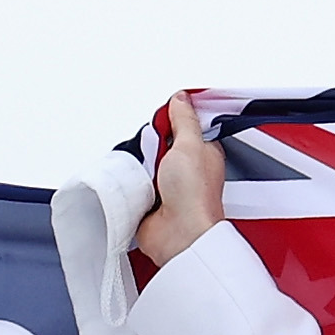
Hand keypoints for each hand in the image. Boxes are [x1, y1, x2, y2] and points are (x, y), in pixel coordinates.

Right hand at [140, 98, 225, 266]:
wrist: (179, 235)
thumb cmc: (195, 197)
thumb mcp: (190, 144)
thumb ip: (184, 119)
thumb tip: (180, 99)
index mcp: (203, 153)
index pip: (185, 126)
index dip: (172, 121)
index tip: (164, 120)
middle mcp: (186, 170)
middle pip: (160, 143)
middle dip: (151, 145)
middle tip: (155, 153)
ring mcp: (167, 186)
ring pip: (144, 162)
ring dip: (140, 165)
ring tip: (146, 172)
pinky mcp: (150, 201)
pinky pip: (133, 183)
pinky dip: (131, 183)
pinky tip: (137, 186)